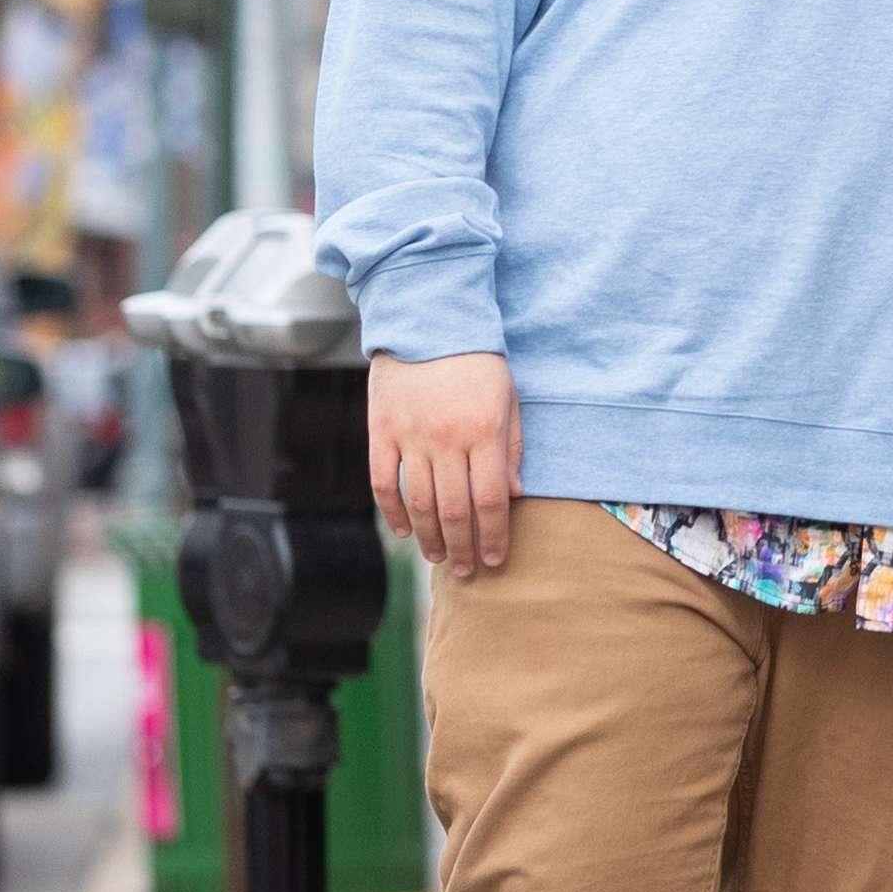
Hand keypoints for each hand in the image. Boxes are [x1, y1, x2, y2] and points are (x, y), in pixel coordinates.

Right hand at [368, 350, 521, 580]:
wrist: (430, 321)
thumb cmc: (478, 361)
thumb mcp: (508, 398)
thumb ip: (510, 448)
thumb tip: (511, 496)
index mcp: (484, 432)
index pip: (489, 500)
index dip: (492, 536)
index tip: (494, 559)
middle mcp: (446, 439)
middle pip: (453, 509)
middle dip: (463, 547)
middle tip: (467, 571)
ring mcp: (410, 436)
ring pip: (418, 502)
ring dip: (429, 537)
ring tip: (439, 558)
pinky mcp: (381, 430)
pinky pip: (383, 482)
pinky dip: (393, 512)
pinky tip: (404, 532)